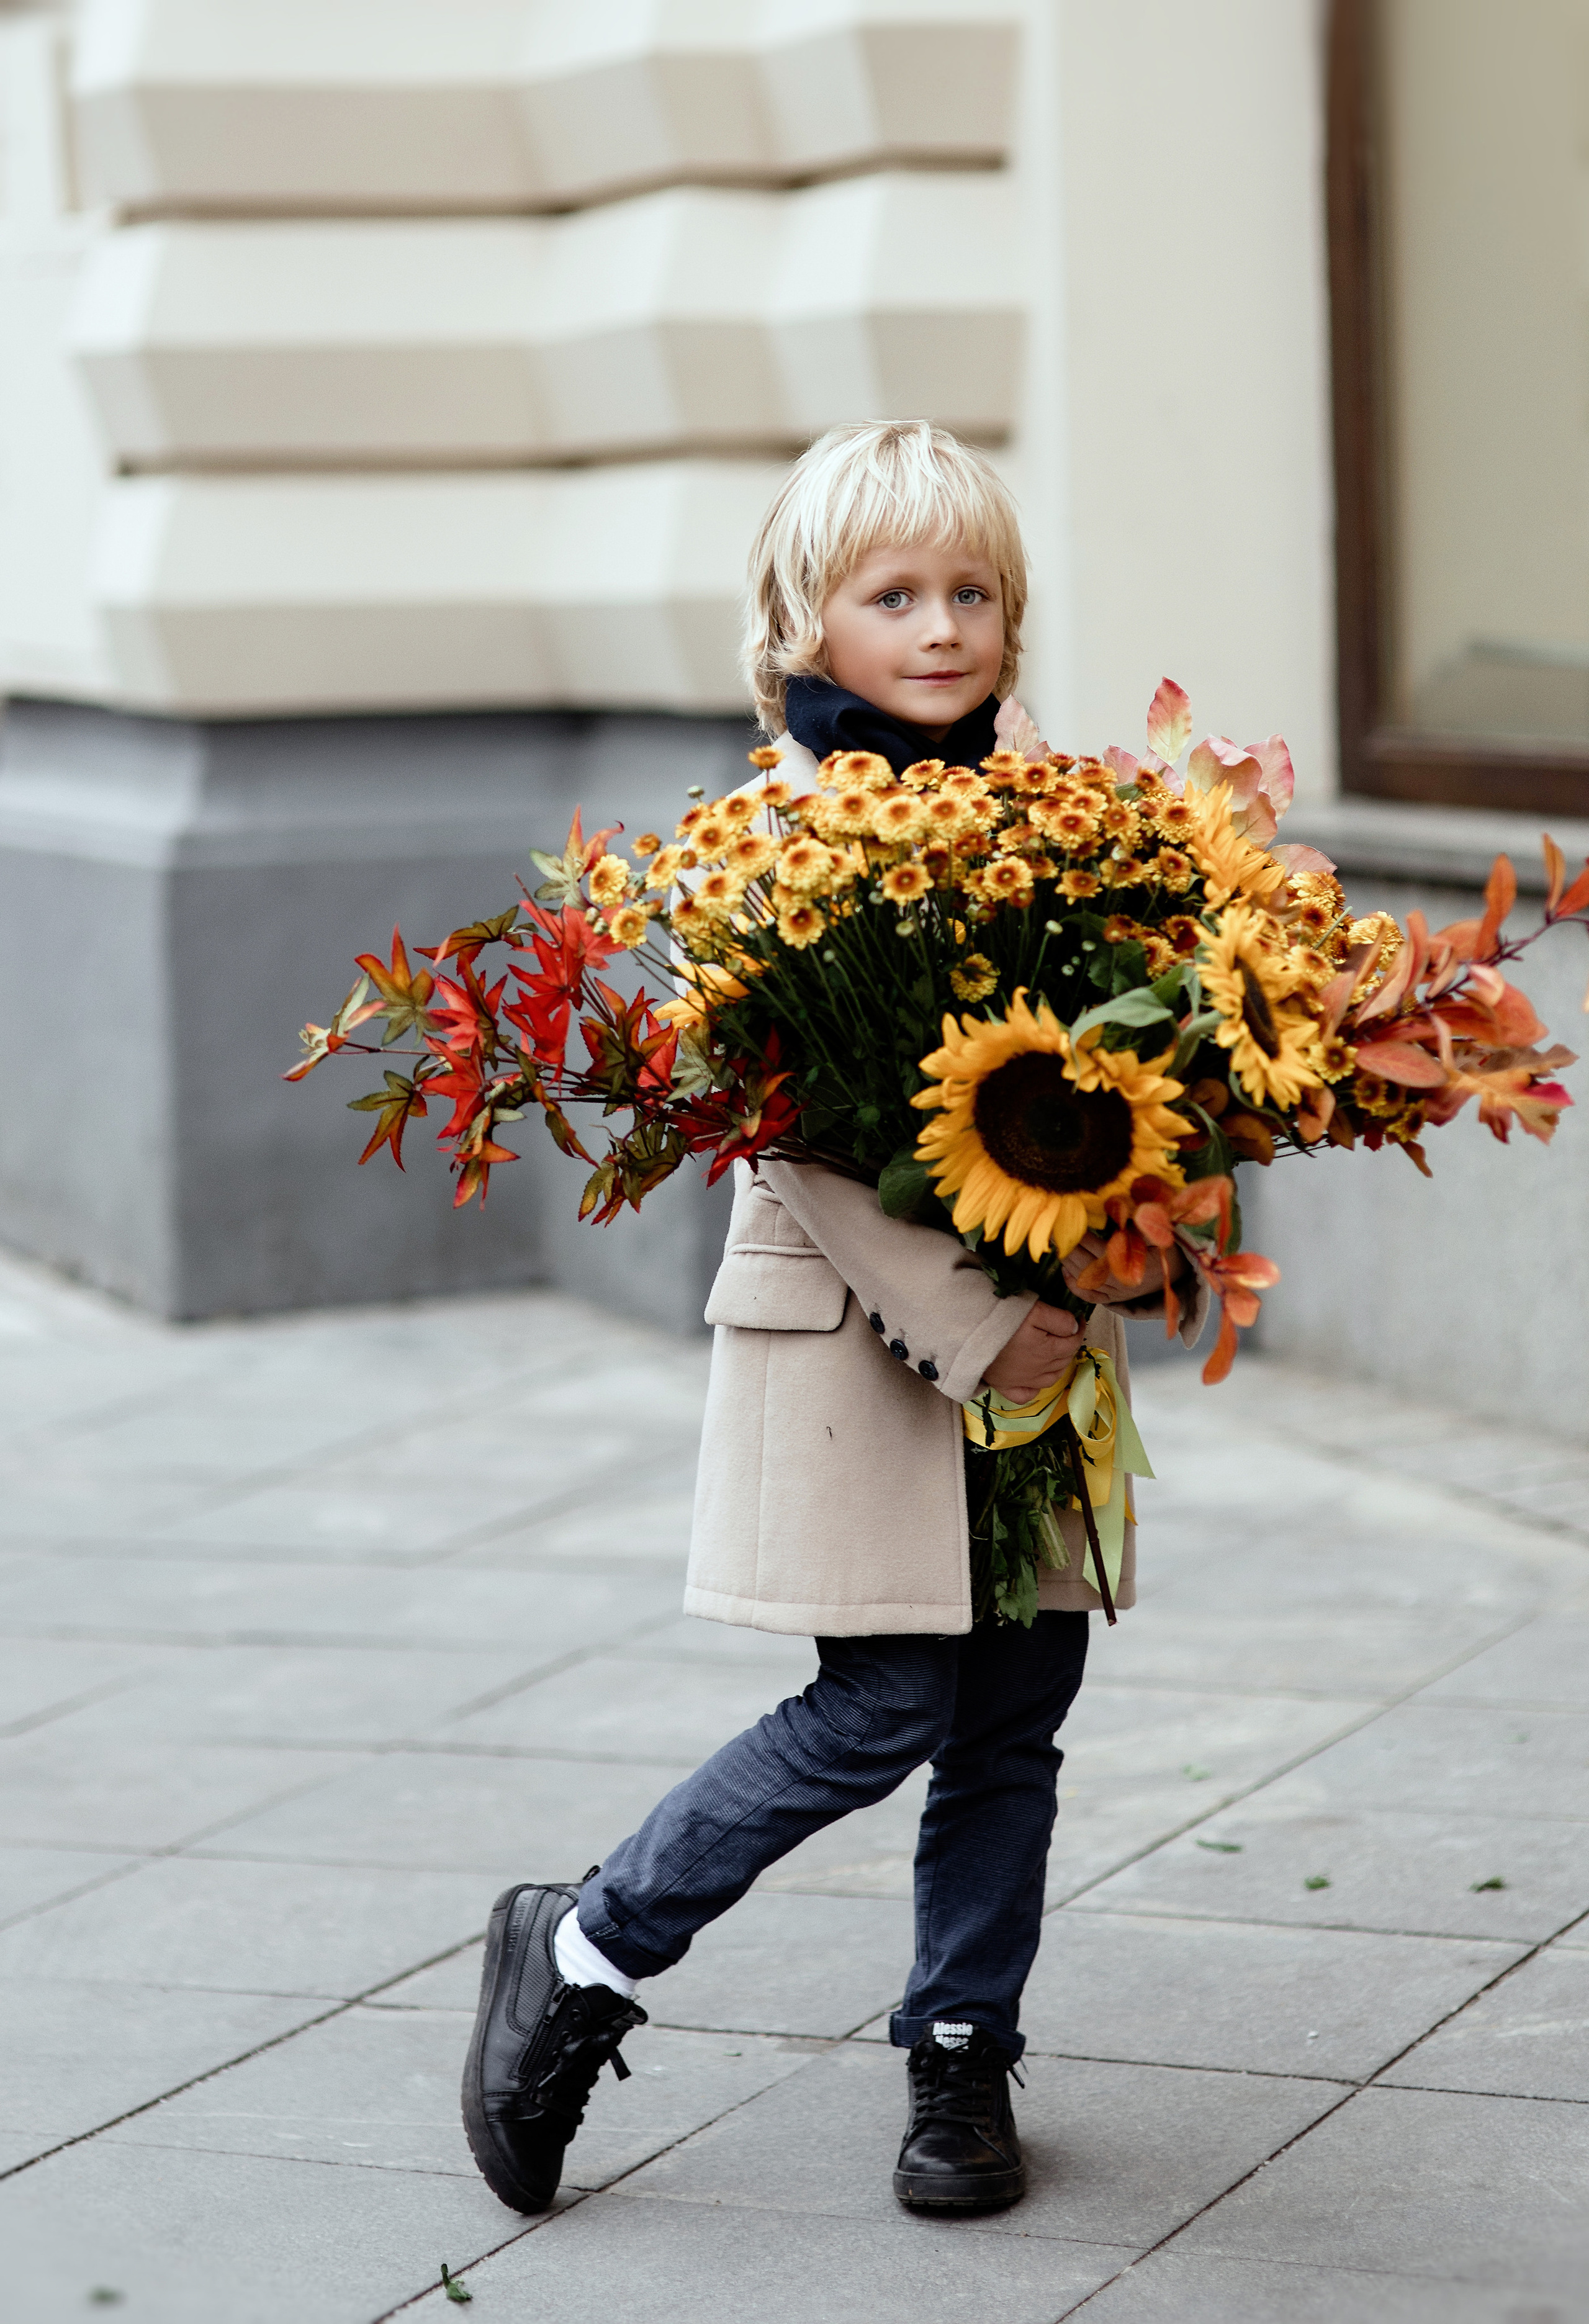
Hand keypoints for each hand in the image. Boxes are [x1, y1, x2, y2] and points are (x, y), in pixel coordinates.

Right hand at [982, 1299, 1083, 1402]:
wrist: (967, 1335)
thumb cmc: (1001, 1319)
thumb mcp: (1034, 1310)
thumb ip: (1059, 1320)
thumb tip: (1074, 1328)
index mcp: (1047, 1351)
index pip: (1072, 1342)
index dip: (1079, 1328)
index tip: (1078, 1317)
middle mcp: (1038, 1370)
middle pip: (1063, 1360)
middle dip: (1069, 1345)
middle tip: (1066, 1330)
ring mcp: (1021, 1381)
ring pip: (1050, 1378)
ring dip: (1058, 1366)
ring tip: (1056, 1352)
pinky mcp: (1004, 1386)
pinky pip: (1025, 1395)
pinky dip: (1033, 1389)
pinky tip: (1034, 1380)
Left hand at [1061, 1231, 1183, 1306]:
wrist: (1181, 1273)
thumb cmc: (1167, 1249)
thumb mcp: (1156, 1233)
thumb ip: (1137, 1223)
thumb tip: (1119, 1205)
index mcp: (1127, 1264)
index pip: (1094, 1247)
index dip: (1079, 1233)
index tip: (1069, 1219)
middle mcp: (1117, 1282)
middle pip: (1082, 1263)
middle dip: (1068, 1245)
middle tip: (1057, 1230)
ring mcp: (1114, 1293)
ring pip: (1081, 1279)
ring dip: (1067, 1262)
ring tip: (1060, 1245)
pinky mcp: (1113, 1299)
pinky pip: (1088, 1296)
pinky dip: (1074, 1285)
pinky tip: (1066, 1271)